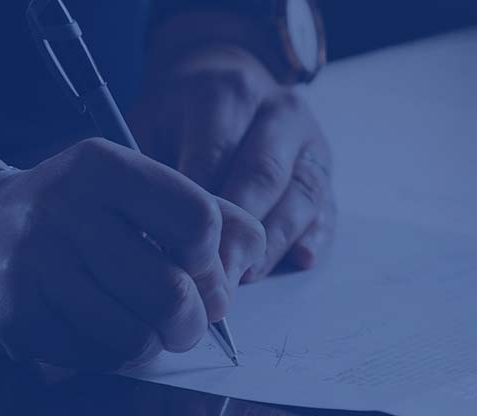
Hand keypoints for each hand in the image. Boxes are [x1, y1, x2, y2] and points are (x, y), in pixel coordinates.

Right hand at [0, 138, 266, 370]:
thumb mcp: (132, 190)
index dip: (212, 262)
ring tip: (133, 325)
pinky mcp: (17, 314)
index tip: (198, 271)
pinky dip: (104, 356)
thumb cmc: (72, 216)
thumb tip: (248, 262)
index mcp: (104, 166)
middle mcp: (66, 208)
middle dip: (191, 323)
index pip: (199, 221)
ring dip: (147, 344)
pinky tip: (89, 329)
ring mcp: (36, 263)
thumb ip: (205, 213)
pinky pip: (93, 359)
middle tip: (183, 322)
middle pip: (172, 293)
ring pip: (134, 337)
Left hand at [130, 44, 336, 279]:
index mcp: (228, 94)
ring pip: (301, 195)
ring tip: (246, 276)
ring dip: (274, 242)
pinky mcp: (325, 168)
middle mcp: (277, 112)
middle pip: (264, 176)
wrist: (222, 77)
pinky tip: (299, 260)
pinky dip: (314, 236)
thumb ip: (151, 170)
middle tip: (216, 276)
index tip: (181, 251)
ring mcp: (308, 140)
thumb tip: (150, 235)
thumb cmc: (179, 114)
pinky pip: (326, 206)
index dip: (200, 210)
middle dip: (240, 232)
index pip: (216, 157)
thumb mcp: (150, 122)